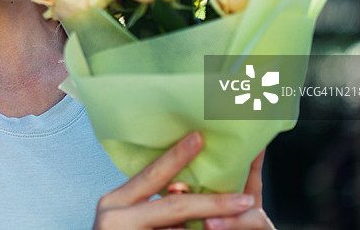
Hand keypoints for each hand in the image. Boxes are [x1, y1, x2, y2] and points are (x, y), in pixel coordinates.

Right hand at [93, 132, 264, 228]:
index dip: (177, 157)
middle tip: (244, 198)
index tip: (200, 139)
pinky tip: (214, 229)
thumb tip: (183, 189)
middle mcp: (117, 218)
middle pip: (174, 206)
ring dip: (210, 226)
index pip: (152, 175)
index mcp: (115, 203)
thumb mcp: (125, 217)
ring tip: (238, 216)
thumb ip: (149, 203)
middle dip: (213, 203)